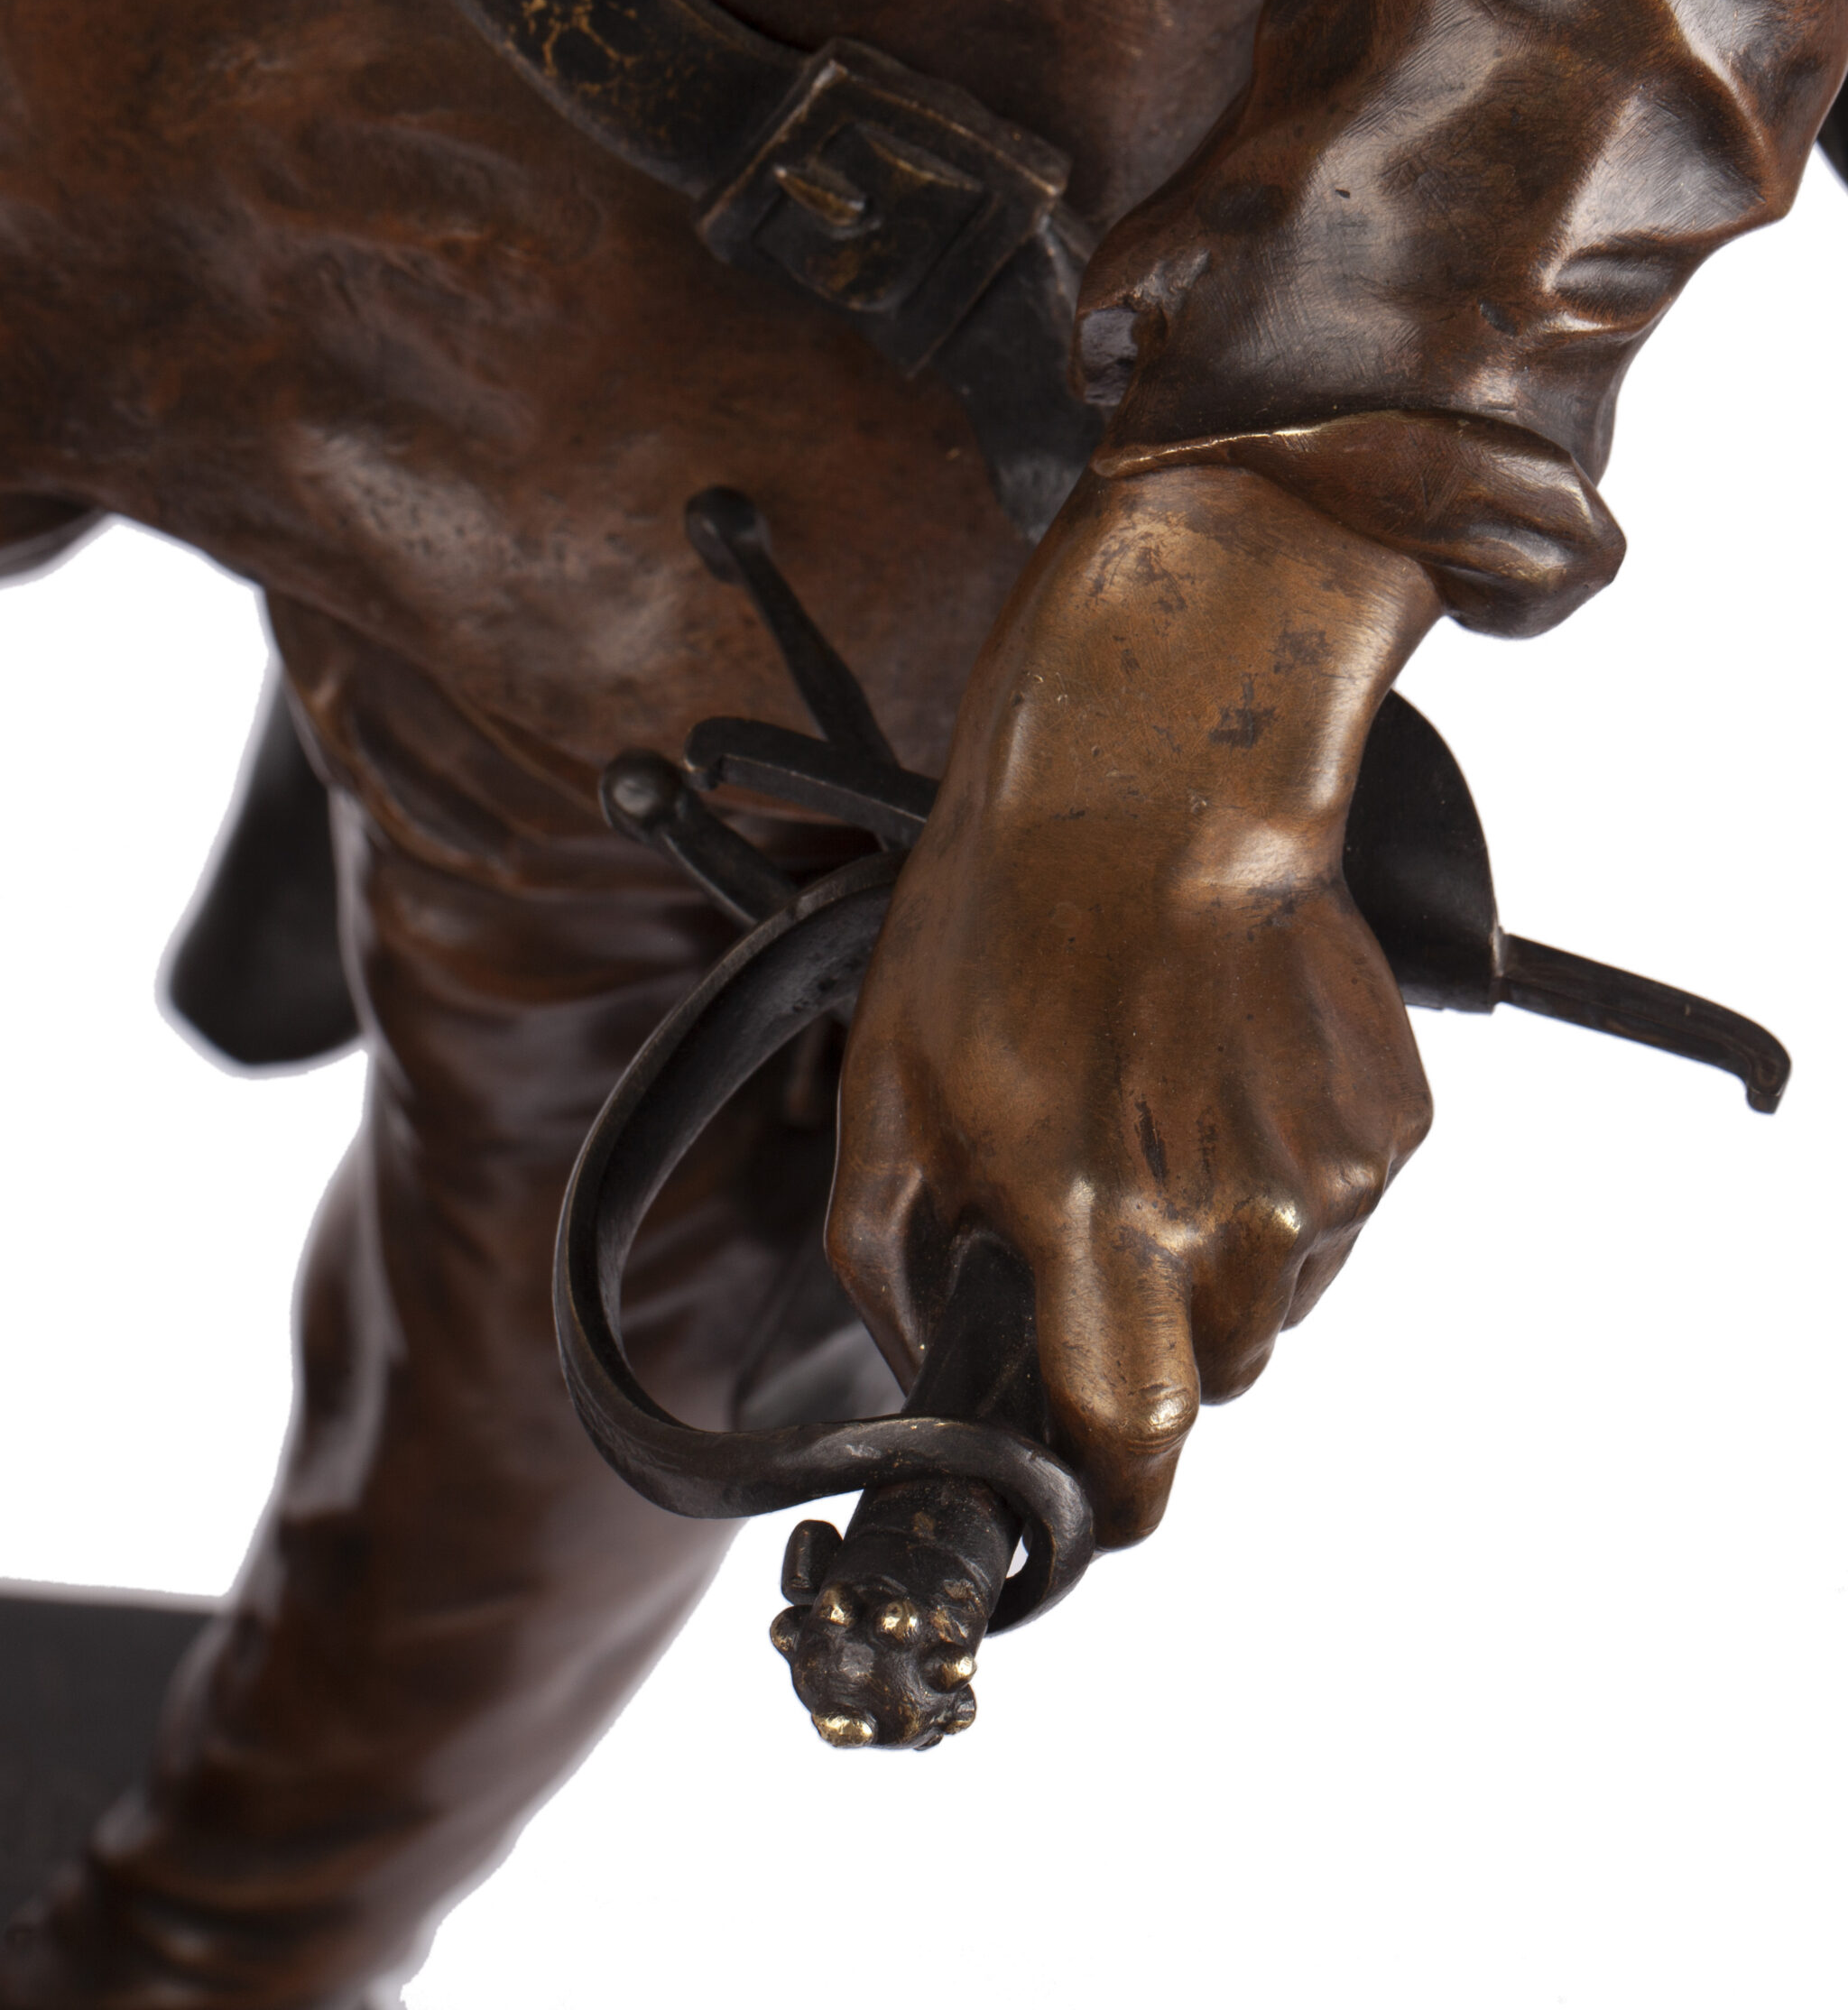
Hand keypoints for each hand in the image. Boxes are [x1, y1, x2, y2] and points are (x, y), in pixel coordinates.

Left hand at [827, 469, 1440, 1545]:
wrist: (1159, 782)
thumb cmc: (1006, 920)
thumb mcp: (888, 1083)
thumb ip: (885, 1253)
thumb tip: (913, 1350)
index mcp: (1095, 1219)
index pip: (1134, 1437)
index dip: (1114, 1491)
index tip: (1097, 1492)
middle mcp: (1232, 1219)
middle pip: (1211, 1377)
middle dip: (1154, 1334)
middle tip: (1103, 1222)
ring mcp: (1329, 1174)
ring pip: (1279, 1299)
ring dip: (1220, 1255)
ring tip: (1161, 1118)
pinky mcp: (1388, 1123)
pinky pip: (1335, 1216)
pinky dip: (1279, 1182)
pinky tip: (1222, 1081)